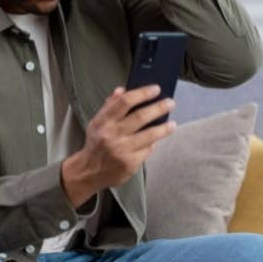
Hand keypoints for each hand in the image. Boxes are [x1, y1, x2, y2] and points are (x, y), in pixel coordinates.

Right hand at [61, 85, 176, 206]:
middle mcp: (112, 134)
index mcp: (103, 121)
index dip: (142, 93)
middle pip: (140, 117)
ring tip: (172, 124)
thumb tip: (122, 90)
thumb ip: (110, 106)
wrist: (89, 172)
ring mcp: (122, 150)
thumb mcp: (97, 122)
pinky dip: (153, 144)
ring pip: (149, 135)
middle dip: (158, 108)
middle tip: (170, 103)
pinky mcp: (130, 163)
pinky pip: (147, 150)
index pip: (125, 102)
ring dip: (163, 128)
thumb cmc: (96, 144)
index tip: (155, 89)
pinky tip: (157, 140)